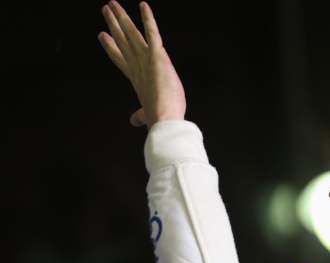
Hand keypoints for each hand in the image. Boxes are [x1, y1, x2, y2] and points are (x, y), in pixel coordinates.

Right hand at [98, 1, 185, 127]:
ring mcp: (146, 60)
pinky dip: (148, 19)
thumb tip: (135, 121)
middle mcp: (138, 67)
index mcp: (136, 79)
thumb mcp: (148, 113)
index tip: (102, 35)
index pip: (121, 59)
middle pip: (122, 41)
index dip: (111, 47)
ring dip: (122, 18)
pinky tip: (143, 6)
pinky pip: (152, 33)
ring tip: (112, 4)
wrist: (165, 120)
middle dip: (114, 25)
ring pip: (131, 34)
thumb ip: (140, 115)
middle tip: (106, 10)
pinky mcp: (157, 56)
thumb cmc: (160, 118)